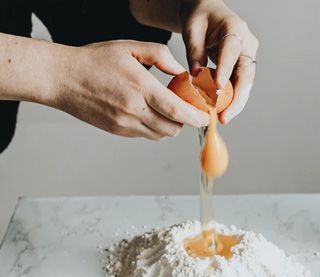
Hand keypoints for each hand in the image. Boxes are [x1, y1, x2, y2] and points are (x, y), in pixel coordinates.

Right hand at [49, 40, 208, 139]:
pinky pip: (145, 135)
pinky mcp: (118, 131)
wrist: (62, 79)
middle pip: (173, 128)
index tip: (206, 117)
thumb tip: (181, 72)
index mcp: (140, 88)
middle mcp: (134, 110)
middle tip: (188, 110)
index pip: (177, 111)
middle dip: (186, 122)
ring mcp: (125, 124)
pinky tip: (151, 113)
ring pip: (160, 135)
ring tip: (169, 111)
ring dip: (171, 126)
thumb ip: (160, 56)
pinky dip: (155, 128)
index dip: (196, 118)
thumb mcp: (129, 48)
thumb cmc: (94, 60)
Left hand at [180, 0, 258, 123]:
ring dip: (235, 104)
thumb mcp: (192, 30)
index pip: (232, 51)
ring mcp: (247, 57)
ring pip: (245, 84)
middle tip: (224, 116)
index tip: (217, 89)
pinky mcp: (243, 67)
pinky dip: (231, 100)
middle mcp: (247, 44)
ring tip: (222, 118)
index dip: (225, 71)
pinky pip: (239, 86)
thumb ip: (195, 53)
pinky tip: (222, 112)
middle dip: (236, 98)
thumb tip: (197, 80)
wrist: (209, 12)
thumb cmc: (200, 17)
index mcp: (235, 29)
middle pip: (246, 75)